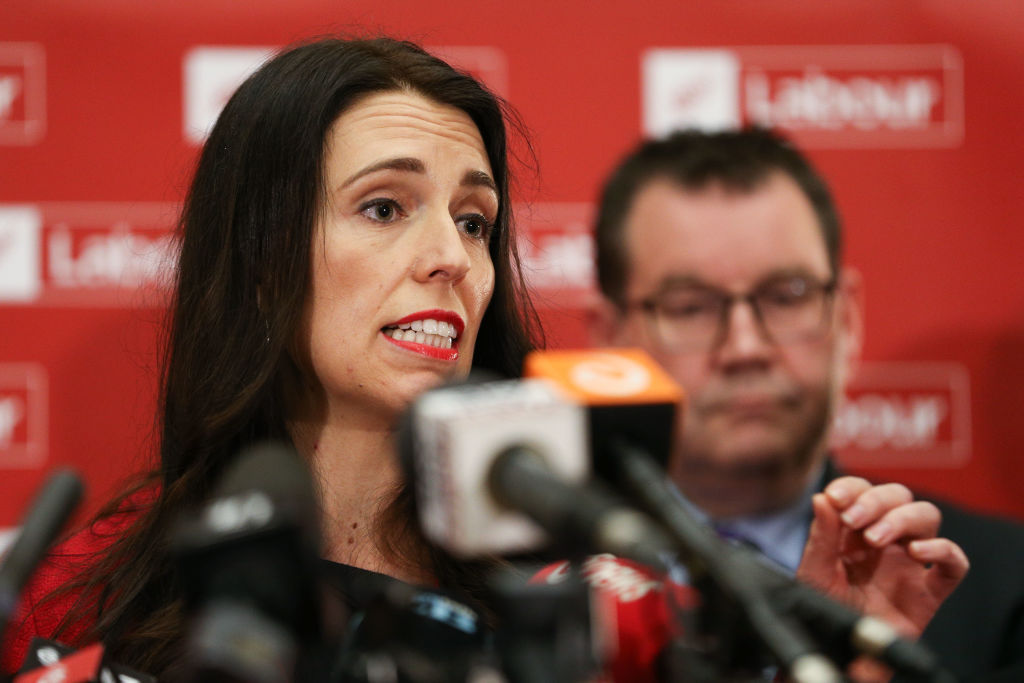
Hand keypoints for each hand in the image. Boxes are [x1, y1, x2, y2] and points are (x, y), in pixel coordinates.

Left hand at [796, 476, 968, 638]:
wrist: (839, 652)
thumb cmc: (824, 612)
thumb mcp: (814, 574)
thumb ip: (820, 538)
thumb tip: (821, 498)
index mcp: (854, 531)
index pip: (862, 491)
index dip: (852, 487)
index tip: (836, 497)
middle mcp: (885, 540)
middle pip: (897, 496)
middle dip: (875, 500)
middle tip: (853, 520)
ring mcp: (909, 563)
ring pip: (926, 516)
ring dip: (902, 518)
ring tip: (876, 538)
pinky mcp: (930, 591)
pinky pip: (954, 564)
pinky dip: (943, 550)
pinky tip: (917, 552)